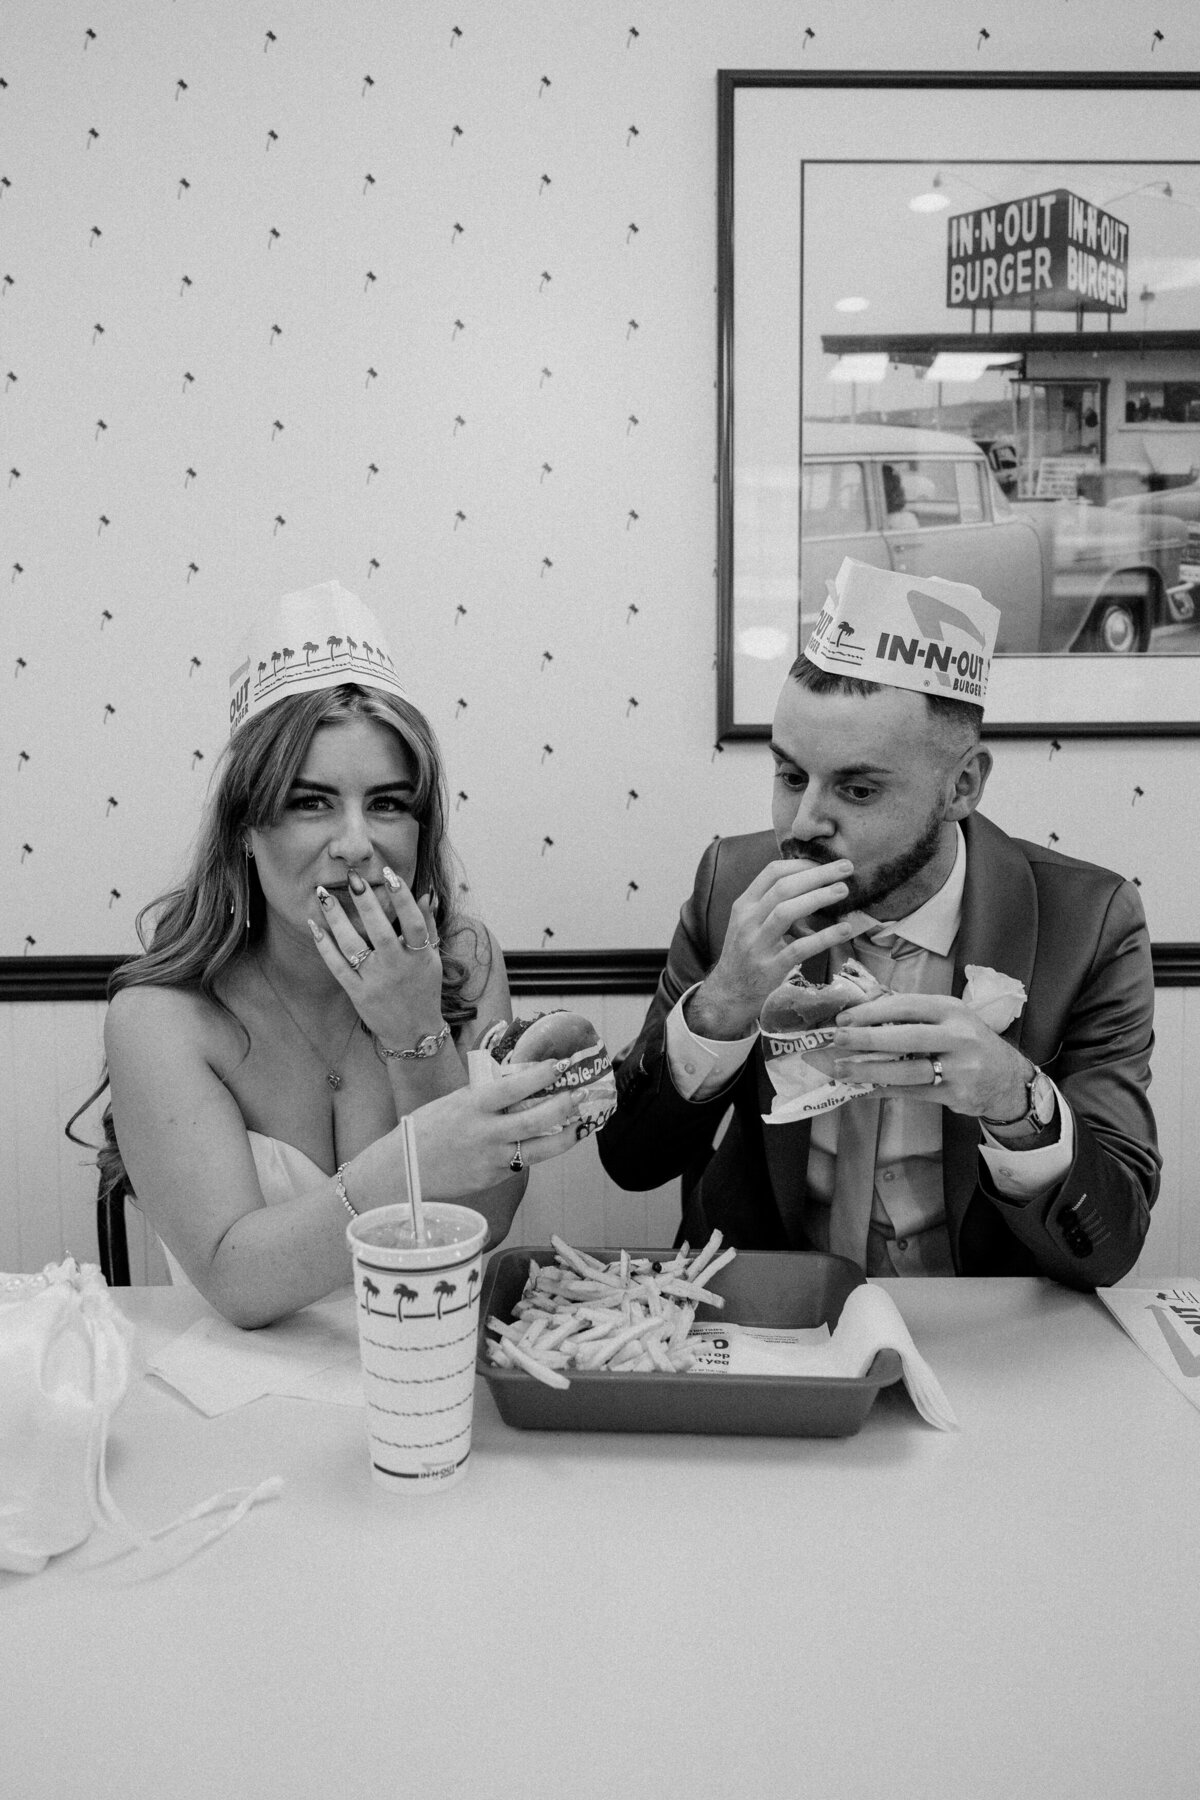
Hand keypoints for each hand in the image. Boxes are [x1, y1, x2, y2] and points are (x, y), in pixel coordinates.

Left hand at [308, 868, 442, 1044]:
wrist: (414, 1033)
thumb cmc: (424, 989)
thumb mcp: (433, 958)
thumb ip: (429, 925)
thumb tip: (426, 892)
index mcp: (419, 956)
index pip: (413, 922)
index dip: (402, 897)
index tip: (389, 873)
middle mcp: (397, 967)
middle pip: (380, 931)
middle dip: (365, 902)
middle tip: (351, 877)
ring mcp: (376, 981)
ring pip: (353, 946)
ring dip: (336, 919)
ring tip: (323, 895)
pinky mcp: (358, 993)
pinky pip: (337, 967)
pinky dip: (324, 946)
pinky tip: (314, 926)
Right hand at [407, 1059, 587, 1197]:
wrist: (402, 1171)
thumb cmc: (426, 1130)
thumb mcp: (452, 1102)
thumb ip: (483, 1095)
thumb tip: (514, 1081)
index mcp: (472, 1107)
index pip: (513, 1087)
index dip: (541, 1076)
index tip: (559, 1065)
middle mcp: (485, 1133)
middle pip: (535, 1121)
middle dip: (563, 1107)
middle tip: (579, 1094)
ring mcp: (491, 1159)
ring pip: (540, 1150)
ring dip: (565, 1136)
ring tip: (578, 1125)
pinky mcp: (493, 1178)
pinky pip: (524, 1163)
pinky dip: (539, 1151)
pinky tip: (550, 1142)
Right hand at [688, 858, 856, 1038]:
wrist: (728, 993)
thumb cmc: (746, 953)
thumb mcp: (749, 923)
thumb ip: (771, 903)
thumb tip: (812, 881)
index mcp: (744, 905)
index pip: (771, 873)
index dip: (801, 863)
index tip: (825, 861)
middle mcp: (747, 922)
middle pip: (783, 888)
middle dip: (817, 874)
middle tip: (845, 868)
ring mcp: (757, 945)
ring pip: (786, 912)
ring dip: (818, 898)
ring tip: (843, 891)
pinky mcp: (770, 968)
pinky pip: (799, 948)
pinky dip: (824, 937)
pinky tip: (844, 929)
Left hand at [829, 993, 1028, 1118]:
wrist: (1009, 1079)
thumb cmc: (970, 1042)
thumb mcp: (952, 1018)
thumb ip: (915, 1013)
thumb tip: (866, 1008)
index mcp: (953, 1010)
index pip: (908, 1006)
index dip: (874, 1011)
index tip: (845, 1017)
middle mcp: (958, 1037)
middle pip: (907, 1037)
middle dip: (868, 1038)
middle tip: (838, 1039)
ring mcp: (959, 1069)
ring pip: (907, 1070)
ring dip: (870, 1070)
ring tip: (842, 1069)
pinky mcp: (955, 1095)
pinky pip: (911, 1093)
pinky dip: (883, 1091)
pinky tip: (862, 1090)